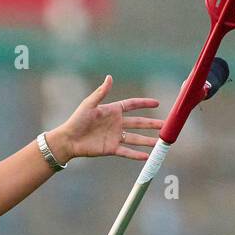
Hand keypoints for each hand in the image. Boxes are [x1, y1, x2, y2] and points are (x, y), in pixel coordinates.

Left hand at [48, 76, 162, 162]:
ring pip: (136, 138)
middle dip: (152, 124)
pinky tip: (147, 156)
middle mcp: (116, 123)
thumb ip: (101, 92)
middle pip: (139, 123)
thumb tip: (109, 77)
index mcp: (113, 111)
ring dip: (148, 141)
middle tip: (166, 126)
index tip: (157, 103)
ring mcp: (115, 137)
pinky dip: (136, 155)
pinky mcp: (111, 149)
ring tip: (160, 143)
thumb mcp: (89, 104)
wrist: (68, 140)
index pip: (132, 105)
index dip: (144, 103)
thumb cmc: (77, 120)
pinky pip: (127, 152)